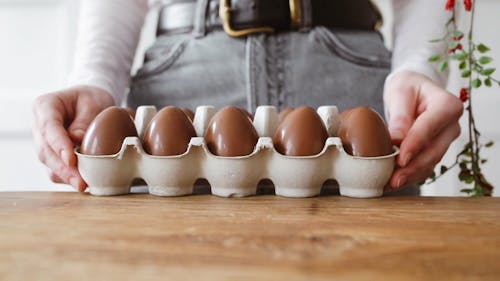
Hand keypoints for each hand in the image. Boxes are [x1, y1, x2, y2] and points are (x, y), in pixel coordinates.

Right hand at [32, 86, 113, 190]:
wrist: (91, 101)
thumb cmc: (91, 99)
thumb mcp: (93, 103)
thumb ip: (85, 121)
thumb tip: (78, 141)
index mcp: (45, 106)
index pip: (49, 127)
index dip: (59, 145)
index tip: (71, 159)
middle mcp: (39, 126)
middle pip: (46, 150)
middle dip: (63, 168)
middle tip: (80, 181)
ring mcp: (43, 142)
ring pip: (49, 163)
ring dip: (65, 176)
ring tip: (83, 185)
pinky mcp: (52, 155)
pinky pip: (55, 170)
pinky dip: (67, 177)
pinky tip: (81, 183)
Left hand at [384, 71, 463, 189]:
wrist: (412, 91)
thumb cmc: (407, 88)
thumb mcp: (400, 94)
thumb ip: (400, 117)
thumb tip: (395, 141)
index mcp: (448, 105)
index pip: (430, 127)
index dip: (415, 145)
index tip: (400, 160)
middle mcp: (451, 126)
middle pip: (433, 151)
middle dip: (412, 168)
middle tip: (393, 180)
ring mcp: (445, 141)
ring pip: (429, 163)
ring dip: (410, 176)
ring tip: (389, 185)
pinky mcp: (435, 151)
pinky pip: (424, 167)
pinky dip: (409, 177)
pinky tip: (392, 183)